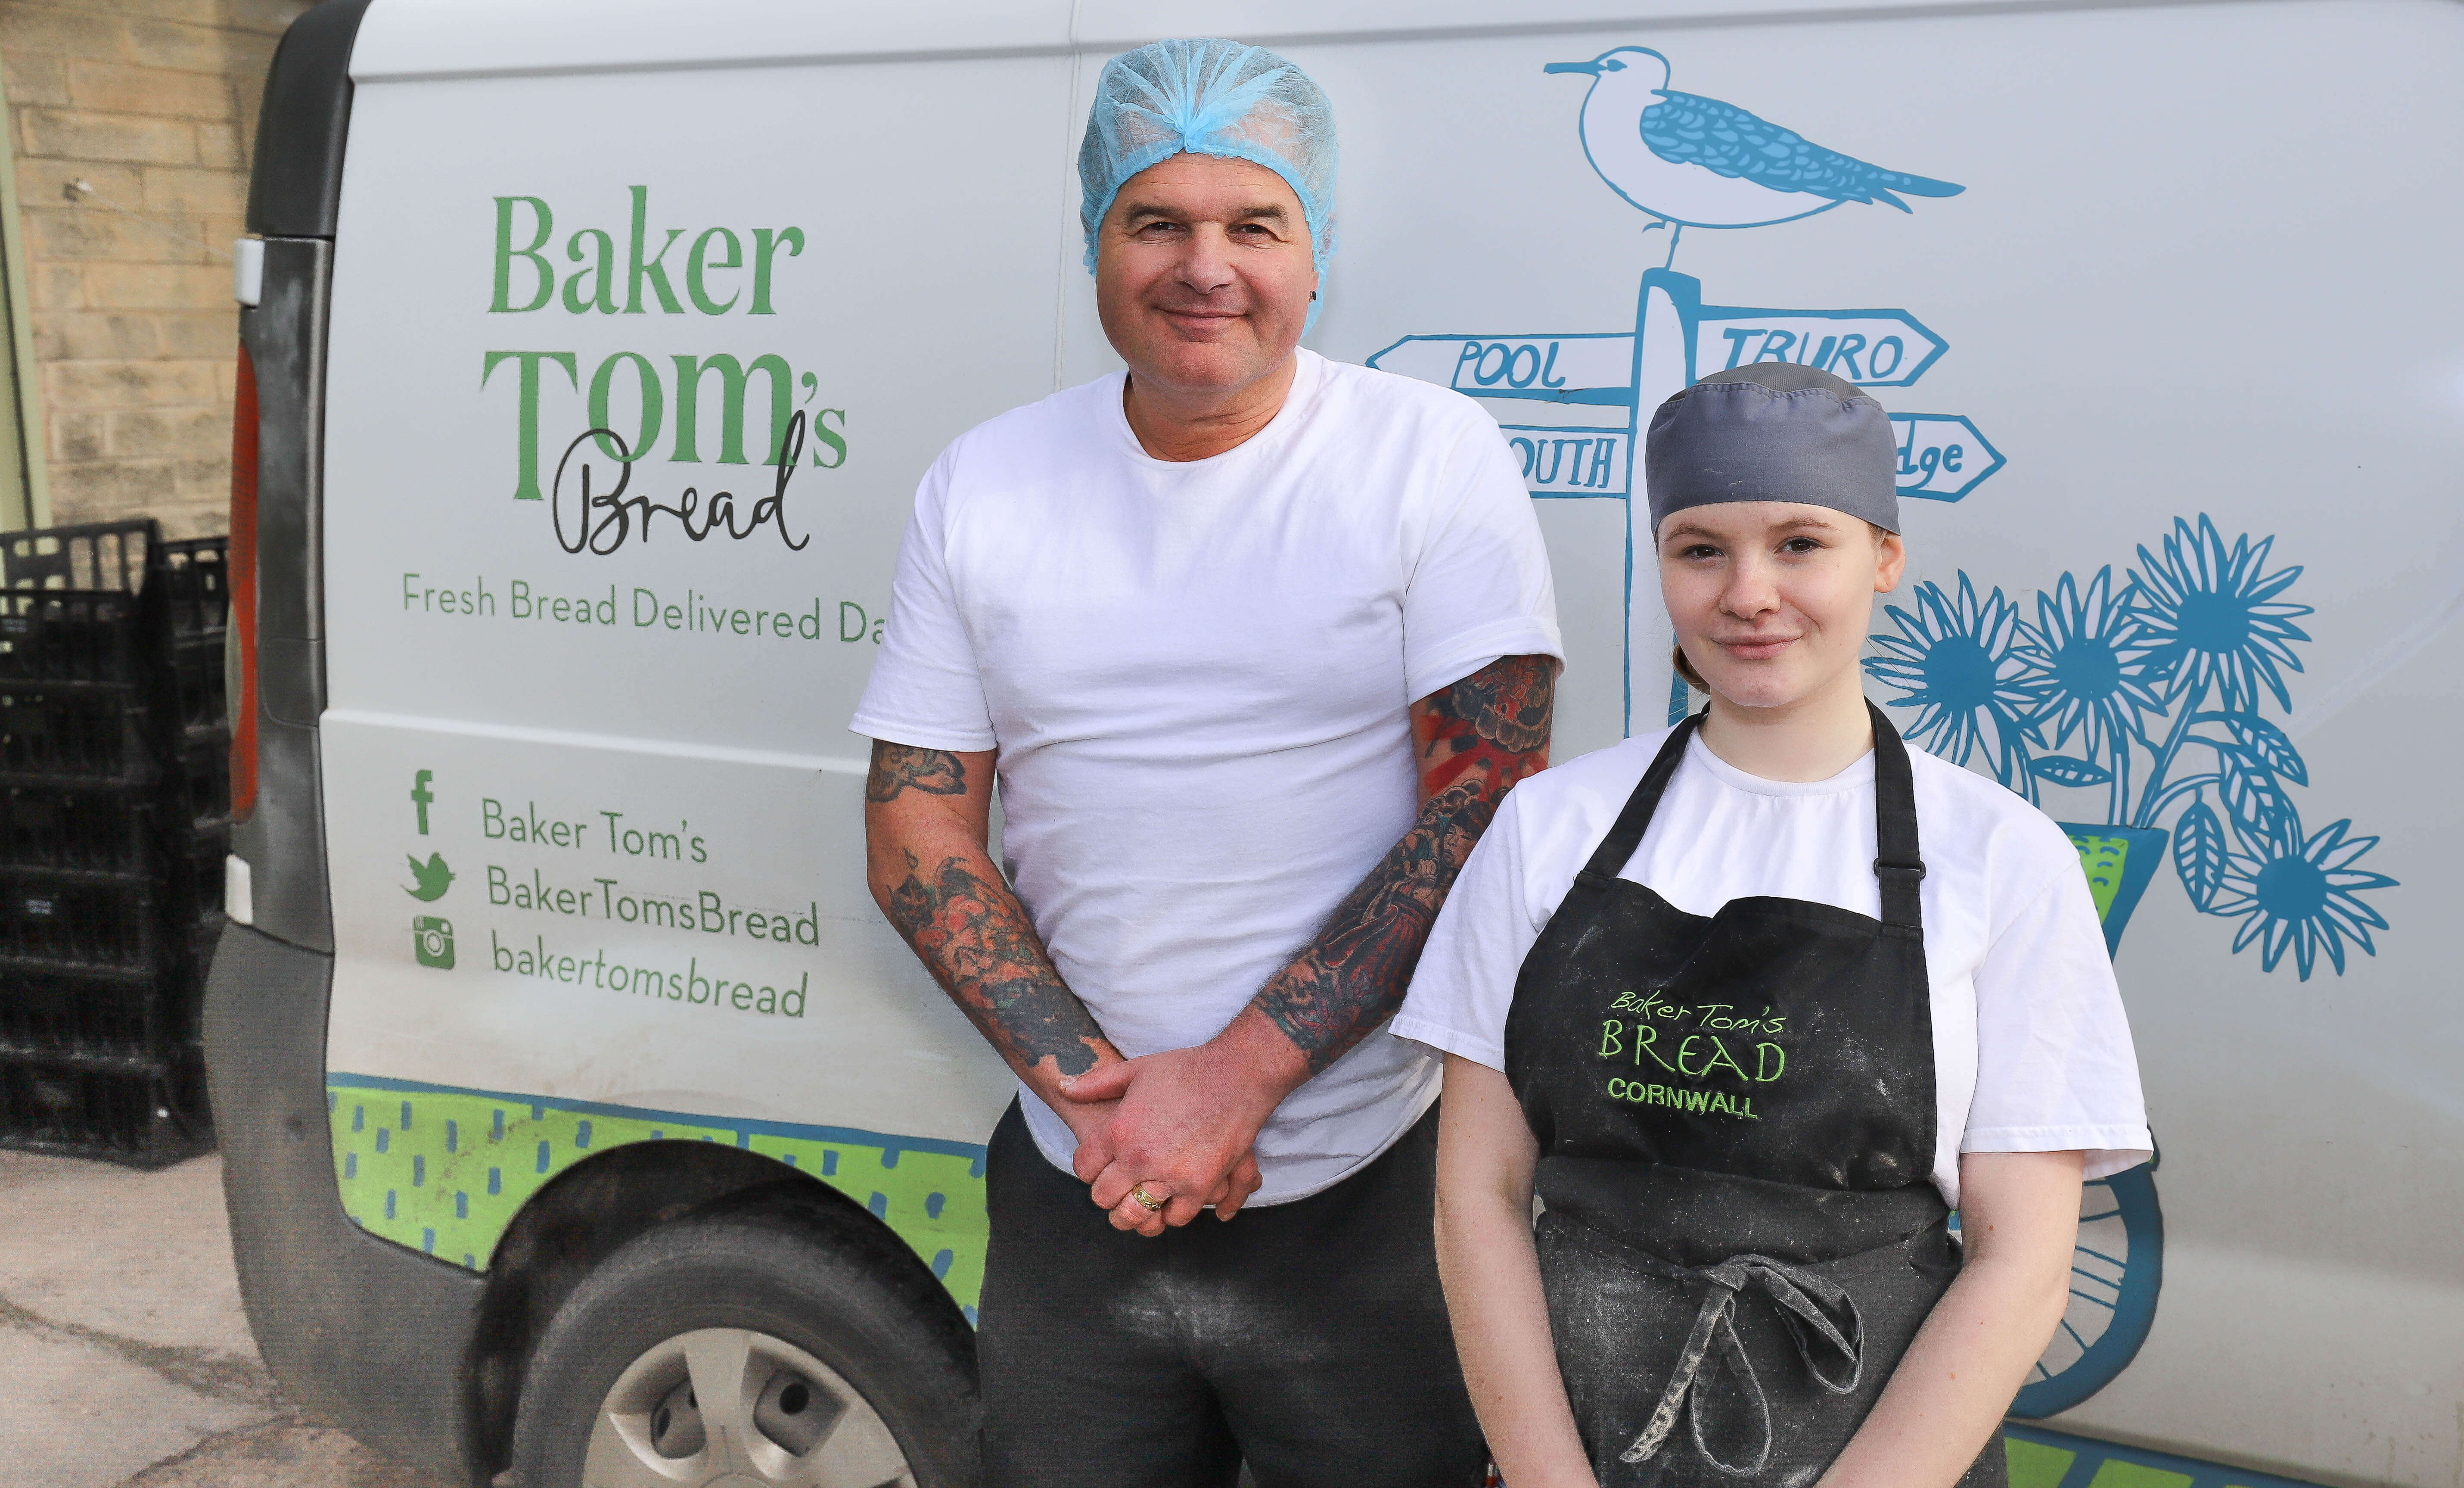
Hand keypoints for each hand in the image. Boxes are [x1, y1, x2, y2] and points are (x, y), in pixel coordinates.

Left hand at [1059, 1037, 1287, 1233]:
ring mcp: (1170, 1176)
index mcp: (1119, 1130)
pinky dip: (1169, 1214)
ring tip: (1135, 1207)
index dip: (1087, 1169)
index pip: (1084, 1168)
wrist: (1236, 1075)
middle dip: (1106, 1195)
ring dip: (1132, 1214)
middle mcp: (1139, 1158)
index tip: (1097, 1167)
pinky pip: (1174, 1218)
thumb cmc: (1186, 1069)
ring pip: (1135, 1216)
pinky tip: (1168, 1204)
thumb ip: (1096, 1083)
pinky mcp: (1200, 1187)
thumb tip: (1064, 1087)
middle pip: (1104, 1197)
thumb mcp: (1135, 1069)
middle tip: (1115, 1189)